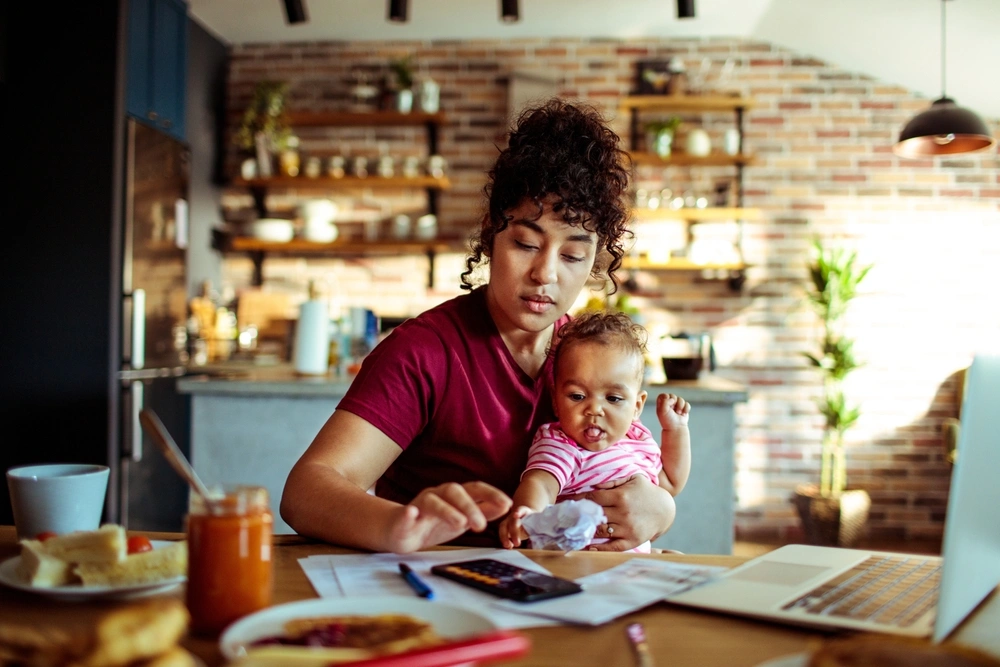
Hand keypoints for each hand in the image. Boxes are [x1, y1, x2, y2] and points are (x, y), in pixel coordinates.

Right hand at [383, 481, 511, 552]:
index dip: (491, 494)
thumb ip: (483, 511)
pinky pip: (404, 513)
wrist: (400, 532)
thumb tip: (505, 506)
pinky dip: (409, 514)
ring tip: (460, 524)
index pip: (475, 489)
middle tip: (481, 526)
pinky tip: (412, 514)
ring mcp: (419, 505)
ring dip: (447, 511)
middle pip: (454, 492)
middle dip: (470, 507)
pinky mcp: (403, 518)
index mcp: (454, 496)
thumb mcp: (462, 519)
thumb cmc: (433, 524)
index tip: (508, 504)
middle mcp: (437, 495)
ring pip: (433, 501)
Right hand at [499, 505, 532, 548]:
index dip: (518, 512)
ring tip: (508, 546)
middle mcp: (513, 515)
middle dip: (513, 532)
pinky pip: (502, 533)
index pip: (520, 510)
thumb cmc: (532, 520)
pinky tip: (508, 546)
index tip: (516, 515)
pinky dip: (504, 540)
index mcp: (523, 511)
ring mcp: (508, 521)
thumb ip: (536, 524)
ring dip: (504, 537)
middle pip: (512, 522)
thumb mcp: (536, 520)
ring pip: (503, 527)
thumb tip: (537, 529)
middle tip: (517, 543)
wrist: (527, 519)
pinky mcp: (505, 528)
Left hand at [569, 475, 675, 551]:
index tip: (568, 501)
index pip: (593, 498)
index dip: (579, 500)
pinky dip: (599, 548)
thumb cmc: (646, 492)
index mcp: (621, 496)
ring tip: (574, 529)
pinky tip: (588, 546)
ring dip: (587, 530)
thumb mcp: (633, 478)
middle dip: (580, 515)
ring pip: (600, 531)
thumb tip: (594, 484)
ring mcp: (627, 529)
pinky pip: (612, 547)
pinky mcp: (632, 541)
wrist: (665, 510)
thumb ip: (613, 480)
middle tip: (566, 516)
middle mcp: (623, 513)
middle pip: (594, 515)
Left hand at [657, 393, 689, 430]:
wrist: (676, 429)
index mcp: (661, 404)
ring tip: (678, 413)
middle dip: (674, 402)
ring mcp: (676, 406)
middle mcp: (668, 404)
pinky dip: (686, 409)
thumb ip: (665, 401)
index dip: (666, 397)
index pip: (663, 395)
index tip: (668, 404)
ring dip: (680, 406)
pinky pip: (687, 404)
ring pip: (681, 399)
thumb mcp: (663, 411)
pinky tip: (683, 414)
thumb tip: (673, 399)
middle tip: (673, 410)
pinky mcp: (683, 408)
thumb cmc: (668, 420)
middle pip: (673, 395)